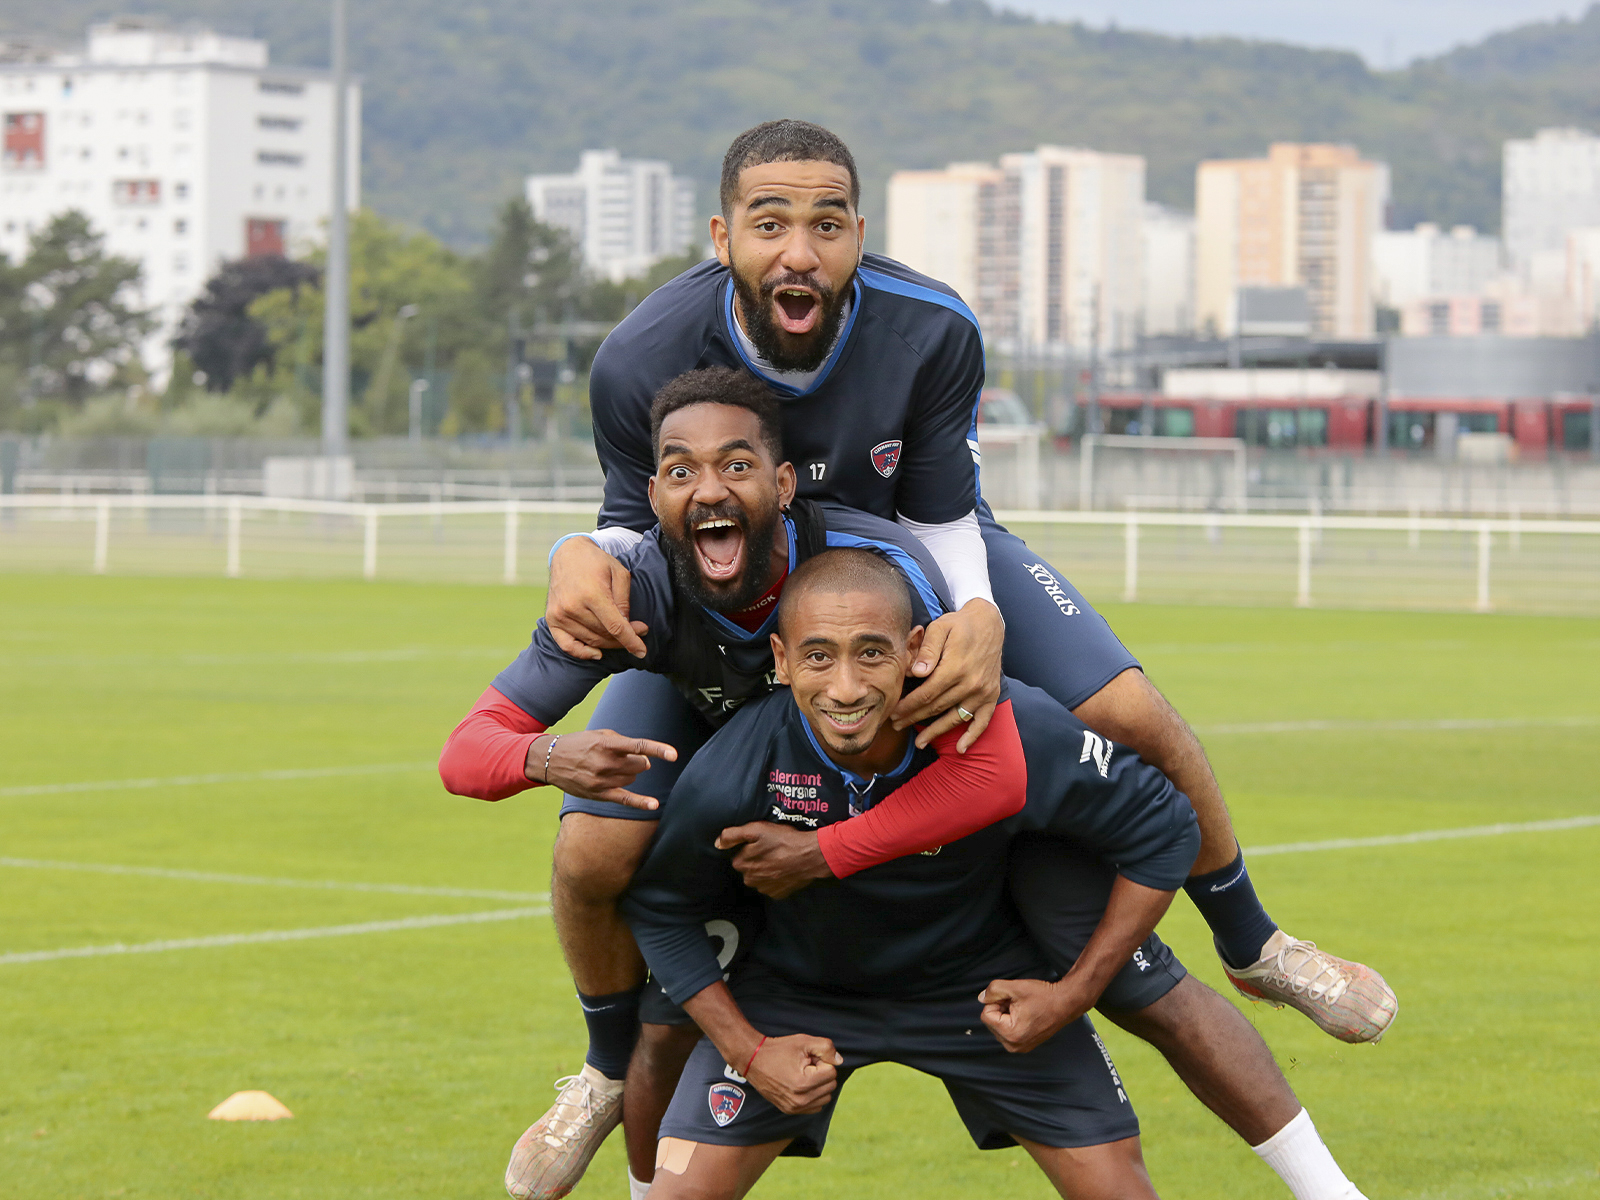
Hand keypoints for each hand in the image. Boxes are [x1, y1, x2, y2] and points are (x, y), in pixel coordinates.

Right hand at [531, 729, 676, 808]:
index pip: (638, 746)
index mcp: (606, 744)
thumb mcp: (599, 734)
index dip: (658, 749)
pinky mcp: (599, 793)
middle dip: (640, 761)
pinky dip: (641, 802)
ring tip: (613, 768)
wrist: (551, 760)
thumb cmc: (580, 744)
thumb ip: (623, 743)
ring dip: (630, 773)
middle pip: (640, 765)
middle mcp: (605, 762)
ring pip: (633, 778)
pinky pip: (625, 799)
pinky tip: (654, 805)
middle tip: (626, 758)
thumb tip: (645, 758)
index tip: (674, 754)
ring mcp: (602, 780)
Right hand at [546, 536, 648, 660]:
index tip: (642, 651)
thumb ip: (624, 601)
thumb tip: (628, 626)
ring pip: (591, 640)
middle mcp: (573, 606)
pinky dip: (582, 653)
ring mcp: (560, 614)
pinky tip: (597, 653)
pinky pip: (566, 645)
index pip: (615, 626)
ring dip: (609, 643)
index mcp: (592, 593)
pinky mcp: (552, 618)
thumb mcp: (619, 573)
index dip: (631, 641)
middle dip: (624, 638)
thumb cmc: (597, 562)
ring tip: (621, 634)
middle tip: (638, 631)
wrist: (568, 554)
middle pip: (604, 635)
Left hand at [716, 823, 833, 898]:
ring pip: (760, 878)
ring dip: (767, 870)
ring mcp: (765, 889)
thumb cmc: (783, 840)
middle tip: (771, 849)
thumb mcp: (756, 829)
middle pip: (749, 868)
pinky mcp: (779, 894)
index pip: (739, 856)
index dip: (749, 848)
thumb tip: (717, 843)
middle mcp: (750, 880)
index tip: (761, 843)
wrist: (810, 856)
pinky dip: (777, 879)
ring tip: (780, 858)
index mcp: (742, 864)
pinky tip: (785, 869)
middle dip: (757, 860)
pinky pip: (773, 886)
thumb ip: (732, 835)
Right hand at [745, 1033, 841, 1114]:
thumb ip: (826, 1048)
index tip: (808, 1058)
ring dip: (819, 1085)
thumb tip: (839, 1061)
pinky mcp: (790, 1111)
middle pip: (830, 1085)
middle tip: (805, 1065)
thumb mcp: (804, 1041)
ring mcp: (795, 1108)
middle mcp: (800, 1100)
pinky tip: (801, 1085)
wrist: (753, 1060)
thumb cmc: (779, 1049)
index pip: (832, 1072)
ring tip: (802, 1074)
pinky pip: (815, 1107)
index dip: (822, 1061)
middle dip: (821, 1073)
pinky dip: (813, 1096)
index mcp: (804, 1083)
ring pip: (825, 1097)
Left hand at [891, 599, 1003, 751]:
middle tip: (897, 726)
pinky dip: (972, 736)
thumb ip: (927, 650)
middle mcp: (971, 683)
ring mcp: (983, 691)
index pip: (926, 694)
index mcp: (955, 668)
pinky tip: (960, 748)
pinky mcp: (992, 695)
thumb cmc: (959, 625)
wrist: (990, 623)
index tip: (893, 712)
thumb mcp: (940, 628)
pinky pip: (982, 720)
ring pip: (955, 718)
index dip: (908, 706)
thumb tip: (916, 672)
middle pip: (937, 708)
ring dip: (936, 732)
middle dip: (915, 718)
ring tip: (919, 742)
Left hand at [979, 978, 1088, 1053]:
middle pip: (991, 1022)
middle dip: (1000, 1009)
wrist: (1066, 1003)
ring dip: (1006, 1015)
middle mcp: (1013, 1045)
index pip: (986, 1015)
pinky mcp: (1024, 1046)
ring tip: (1023, 1009)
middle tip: (1018, 1003)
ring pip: (998, 1026)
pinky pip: (1008, 1032)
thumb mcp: (1015, 987)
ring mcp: (1020, 1048)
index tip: (1011, 998)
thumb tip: (981, 998)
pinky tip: (1026, 1015)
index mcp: (1010, 1034)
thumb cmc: (1043, 996)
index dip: (995, 1001)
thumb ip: (993, 990)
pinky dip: (1012, 1021)